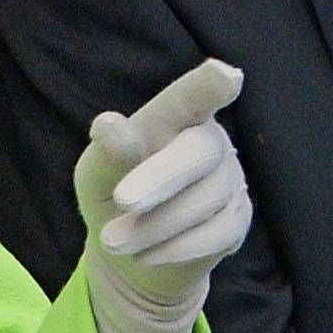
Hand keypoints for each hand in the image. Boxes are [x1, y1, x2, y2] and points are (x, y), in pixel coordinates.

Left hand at [74, 56, 250, 332]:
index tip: (225, 74)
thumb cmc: (109, 199)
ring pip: (205, 204)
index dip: (206, 87)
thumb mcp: (94, 177)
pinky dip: (176, 249)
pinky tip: (149, 255)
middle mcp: (211, 145)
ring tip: (115, 242)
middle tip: (118, 204)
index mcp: (174, 121)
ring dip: (156, 227)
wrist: (131, 257)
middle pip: (197, 158)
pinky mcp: (237, 222)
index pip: (192, 100)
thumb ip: (107, 153)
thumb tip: (110, 125)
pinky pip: (214, 237)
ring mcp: (233, 184)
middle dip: (157, 181)